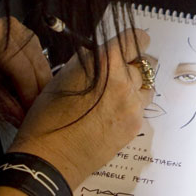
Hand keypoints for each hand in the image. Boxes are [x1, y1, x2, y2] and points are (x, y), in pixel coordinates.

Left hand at [0, 17, 51, 124]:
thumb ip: (2, 102)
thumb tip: (22, 118)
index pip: (24, 71)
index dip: (30, 95)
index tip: (33, 113)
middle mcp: (11, 29)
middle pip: (38, 66)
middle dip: (40, 91)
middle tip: (38, 111)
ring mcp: (20, 28)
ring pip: (42, 62)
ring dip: (41, 83)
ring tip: (34, 101)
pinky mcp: (25, 33)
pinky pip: (39, 57)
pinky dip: (37, 74)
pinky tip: (32, 87)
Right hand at [8, 28, 151, 189]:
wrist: (51, 156)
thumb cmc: (48, 115)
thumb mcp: (64, 75)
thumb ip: (91, 61)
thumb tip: (103, 54)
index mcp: (105, 61)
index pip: (136, 39)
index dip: (135, 41)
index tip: (132, 45)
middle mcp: (124, 80)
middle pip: (145, 64)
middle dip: (134, 66)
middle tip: (118, 75)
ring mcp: (132, 104)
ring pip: (147, 87)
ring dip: (136, 88)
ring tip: (115, 98)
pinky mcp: (135, 125)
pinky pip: (141, 109)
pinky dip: (131, 109)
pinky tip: (112, 117)